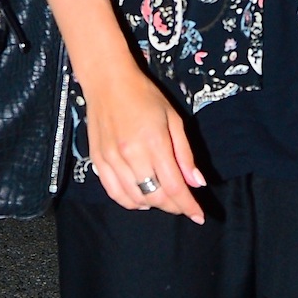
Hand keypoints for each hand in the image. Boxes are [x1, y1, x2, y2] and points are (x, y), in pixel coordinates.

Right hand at [82, 58, 205, 223]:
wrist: (108, 82)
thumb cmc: (145, 96)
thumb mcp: (174, 119)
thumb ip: (185, 154)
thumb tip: (197, 183)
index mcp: (154, 142)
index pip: (174, 186)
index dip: (188, 205)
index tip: (199, 216)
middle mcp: (131, 154)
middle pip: (155, 196)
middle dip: (173, 207)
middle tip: (183, 206)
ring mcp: (111, 159)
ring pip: (135, 198)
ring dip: (154, 204)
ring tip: (164, 200)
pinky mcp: (98, 161)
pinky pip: (114, 193)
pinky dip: (130, 202)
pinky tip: (141, 199)